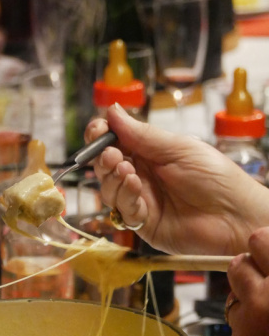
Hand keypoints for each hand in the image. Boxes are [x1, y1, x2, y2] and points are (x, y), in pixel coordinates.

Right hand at [84, 104, 268, 255]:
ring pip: (109, 189)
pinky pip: (122, 211)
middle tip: (111, 153)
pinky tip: (136, 187)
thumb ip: (141, 134)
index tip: (97, 129)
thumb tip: (113, 111)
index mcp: (149, 153)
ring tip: (127, 170)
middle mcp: (142, 176)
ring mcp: (141, 200)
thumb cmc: (217, 177)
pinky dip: (125, 197)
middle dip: (102, 157)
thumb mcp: (177, 148)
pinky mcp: (143, 224)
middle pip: (106, 166)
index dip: (101, 135)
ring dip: (112, 178)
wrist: (237, 215)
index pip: (114, 142)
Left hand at [228, 229, 268, 335]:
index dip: (268, 247)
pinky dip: (255, 332)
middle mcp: (263, 307)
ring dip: (253, 302)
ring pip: (236, 299)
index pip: (258, 241)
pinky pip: (241, 331)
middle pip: (237, 266)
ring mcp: (248, 334)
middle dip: (254, 270)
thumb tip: (267, 244)